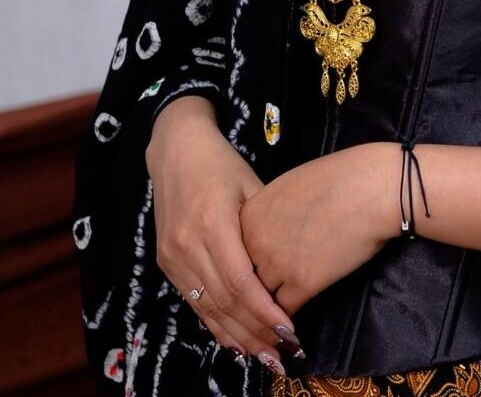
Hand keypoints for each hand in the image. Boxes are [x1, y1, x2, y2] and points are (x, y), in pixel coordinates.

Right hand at [146, 96, 301, 371]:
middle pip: (224, 301)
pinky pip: (192, 301)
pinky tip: (235, 340)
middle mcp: (187, 243)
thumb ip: (265, 228)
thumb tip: (289, 269)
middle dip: (254, 332)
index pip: (240, 282)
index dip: (265, 311)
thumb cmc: (223, 164)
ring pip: (206, 307)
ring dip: (236, 335)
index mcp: (212, 223)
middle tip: (282, 354)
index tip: (290, 331)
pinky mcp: (165, 261)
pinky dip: (215, 324)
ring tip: (263, 355)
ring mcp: (172, 255)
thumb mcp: (251, 186)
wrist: (177, 150)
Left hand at [239, 141, 399, 316]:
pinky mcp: (302, 283)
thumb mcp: (292, 186)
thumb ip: (273, 213)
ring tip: (274, 323)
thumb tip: (274, 230)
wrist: (372, 187)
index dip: (248, 266)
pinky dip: (288, 321)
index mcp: (251, 213)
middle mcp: (256, 239)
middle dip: (255, 291)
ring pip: (260, 300)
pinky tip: (293, 326)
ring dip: (268, 312)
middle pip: (244, 278)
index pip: (236, 252)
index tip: (257, 277)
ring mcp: (277, 262)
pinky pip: (284, 312)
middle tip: (264, 305)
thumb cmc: (342, 177)